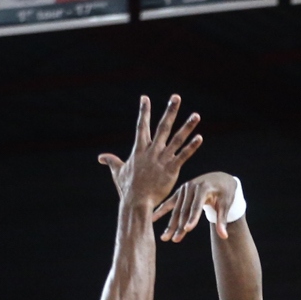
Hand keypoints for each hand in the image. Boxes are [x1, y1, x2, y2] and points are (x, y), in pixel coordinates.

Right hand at [98, 94, 202, 211]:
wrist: (137, 202)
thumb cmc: (127, 188)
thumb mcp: (118, 172)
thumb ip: (111, 161)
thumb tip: (101, 157)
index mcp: (139, 150)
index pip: (141, 126)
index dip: (143, 111)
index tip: (145, 98)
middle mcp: (152, 151)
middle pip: (163, 127)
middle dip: (170, 111)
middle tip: (176, 97)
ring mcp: (162, 159)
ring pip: (177, 139)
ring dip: (187, 126)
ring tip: (196, 115)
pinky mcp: (171, 170)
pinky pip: (183, 155)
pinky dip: (191, 147)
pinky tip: (199, 137)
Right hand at [156, 171, 238, 242]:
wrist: (220, 178)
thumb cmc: (225, 192)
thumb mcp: (226, 204)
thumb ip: (222, 220)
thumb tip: (224, 237)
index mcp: (203, 187)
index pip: (197, 205)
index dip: (192, 218)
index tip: (187, 229)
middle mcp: (191, 186)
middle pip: (184, 210)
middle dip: (179, 226)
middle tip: (175, 240)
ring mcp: (184, 189)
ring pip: (177, 210)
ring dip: (171, 224)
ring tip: (165, 238)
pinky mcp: (180, 192)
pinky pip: (169, 203)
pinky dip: (160, 211)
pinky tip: (152, 219)